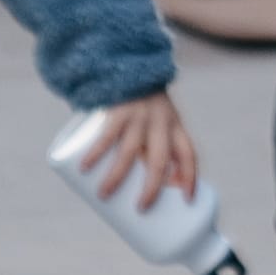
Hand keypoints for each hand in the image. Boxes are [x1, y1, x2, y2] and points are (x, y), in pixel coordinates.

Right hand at [73, 91, 200, 205]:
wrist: (131, 66)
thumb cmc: (145, 107)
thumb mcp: (160, 122)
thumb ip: (157, 148)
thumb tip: (153, 186)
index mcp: (175, 126)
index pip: (189, 153)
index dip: (191, 177)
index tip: (188, 200)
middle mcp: (160, 122)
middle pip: (159, 160)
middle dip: (152, 188)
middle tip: (141, 208)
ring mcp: (139, 117)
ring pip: (129, 152)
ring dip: (116, 177)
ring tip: (104, 195)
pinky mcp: (118, 111)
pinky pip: (106, 135)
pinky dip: (95, 153)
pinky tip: (84, 168)